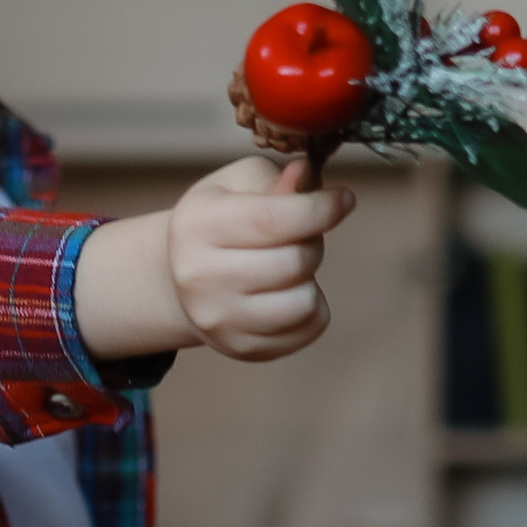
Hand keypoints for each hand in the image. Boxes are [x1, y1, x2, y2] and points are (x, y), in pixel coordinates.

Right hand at [166, 155, 354, 361]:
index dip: (320, 209)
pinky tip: (288, 292)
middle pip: (294, 262)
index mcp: (197, 225)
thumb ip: (277, 180)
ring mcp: (219, 320)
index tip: (345, 198)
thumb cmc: (219, 221)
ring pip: (304, 301)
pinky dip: (312, 307)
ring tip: (289, 267)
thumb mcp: (238, 185)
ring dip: (310, 279)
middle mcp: (199, 278)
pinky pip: (309, 328)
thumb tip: (306, 178)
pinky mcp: (242, 348)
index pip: (272, 220)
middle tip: (299, 236)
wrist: (181, 279)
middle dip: (312, 243)